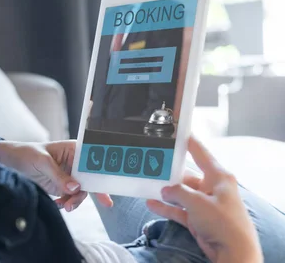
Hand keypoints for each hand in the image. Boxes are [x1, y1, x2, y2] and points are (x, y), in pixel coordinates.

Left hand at [0, 140, 112, 210]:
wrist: (10, 162)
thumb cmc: (26, 154)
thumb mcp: (42, 162)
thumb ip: (59, 175)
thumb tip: (75, 188)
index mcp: (73, 150)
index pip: (93, 161)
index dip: (101, 172)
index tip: (105, 186)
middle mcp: (75, 163)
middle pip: (90, 179)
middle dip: (87, 192)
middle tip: (77, 202)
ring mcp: (69, 175)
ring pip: (81, 191)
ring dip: (75, 200)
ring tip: (65, 206)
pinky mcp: (62, 186)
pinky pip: (71, 197)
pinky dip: (67, 203)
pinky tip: (58, 204)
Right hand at [146, 137, 261, 262]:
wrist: (233, 252)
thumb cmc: (223, 223)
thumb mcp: (197, 202)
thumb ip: (177, 192)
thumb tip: (164, 190)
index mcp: (218, 176)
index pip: (200, 152)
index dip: (187, 141)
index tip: (175, 129)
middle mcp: (212, 187)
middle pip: (186, 174)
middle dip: (169, 172)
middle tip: (150, 163)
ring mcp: (204, 203)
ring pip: (180, 192)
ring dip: (165, 191)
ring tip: (147, 184)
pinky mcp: (198, 218)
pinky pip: (178, 209)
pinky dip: (166, 207)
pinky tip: (151, 203)